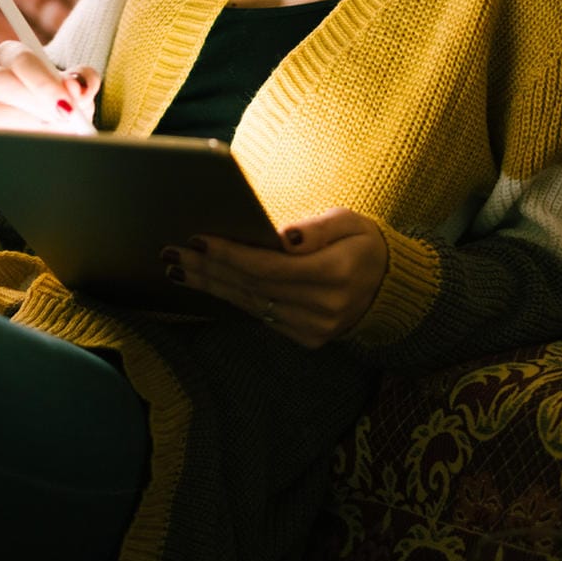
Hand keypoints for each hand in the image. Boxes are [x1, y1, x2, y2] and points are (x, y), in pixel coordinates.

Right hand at [0, 41, 99, 183]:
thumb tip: (76, 88)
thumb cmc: (63, 98)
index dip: (43, 84)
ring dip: (10, 132)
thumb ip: (83, 81)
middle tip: (58, 127)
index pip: (22, 61)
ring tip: (43, 146)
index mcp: (13, 56)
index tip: (67, 108)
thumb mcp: (78, 86)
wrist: (52, 118)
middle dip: (29, 106)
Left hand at [163, 208, 387, 346]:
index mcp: (336, 274)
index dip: (230, 254)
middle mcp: (324, 307)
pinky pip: (260, 315)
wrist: (388, 286)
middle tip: (173, 253)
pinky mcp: (306, 338)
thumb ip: (316, 228)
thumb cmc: (362, 243)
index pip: (269, 267)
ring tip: (179, 268)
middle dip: (209, 269)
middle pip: (252, 287)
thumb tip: (281, 236)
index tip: (198, 239)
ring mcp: (314, 328)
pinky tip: (208, 284)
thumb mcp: (350, 222)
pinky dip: (232, 298)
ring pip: (251, 304)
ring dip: (212, 285)